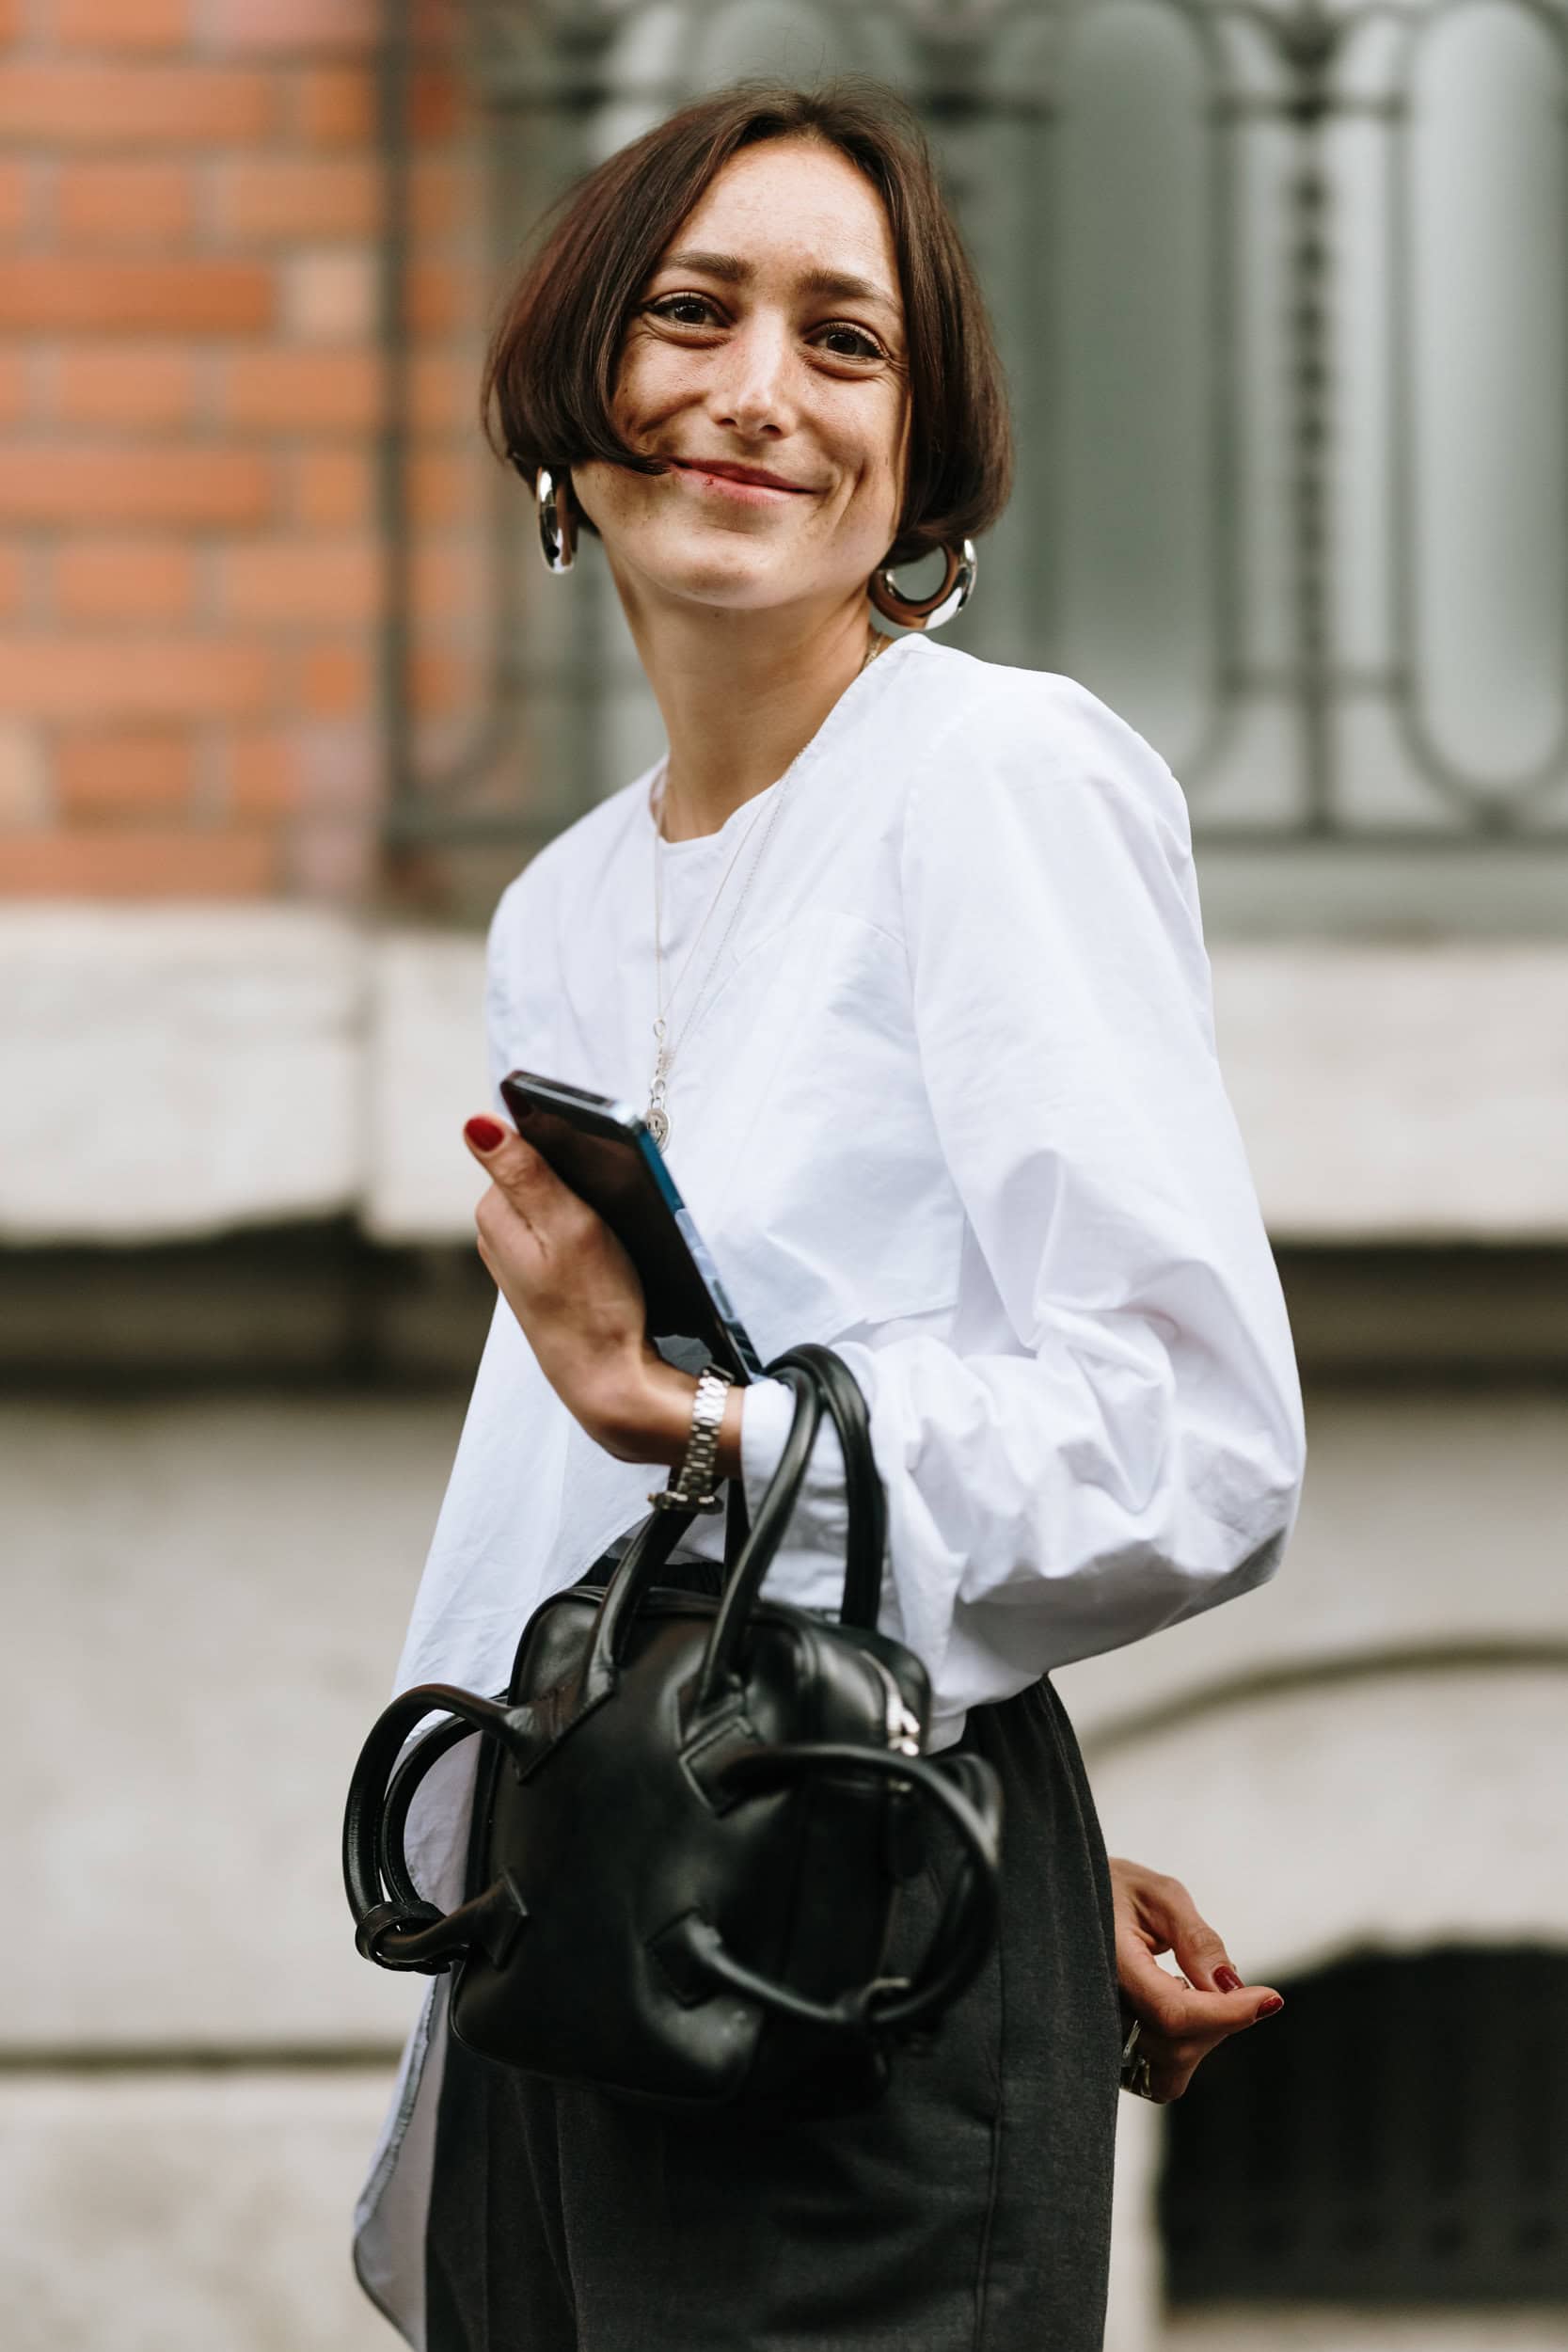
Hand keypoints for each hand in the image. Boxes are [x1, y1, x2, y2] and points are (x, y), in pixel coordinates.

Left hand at [461, 1114, 741, 1470]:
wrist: (610, 1380)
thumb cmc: (594, 1304)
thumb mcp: (567, 1225)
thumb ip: (523, 1170)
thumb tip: (476, 1121)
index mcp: (494, 1213)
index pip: (525, 1147)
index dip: (568, 1150)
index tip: (600, 1169)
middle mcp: (497, 1235)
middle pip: (541, 1175)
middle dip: (579, 1181)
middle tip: (612, 1209)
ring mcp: (519, 1260)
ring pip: (555, 1206)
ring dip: (588, 1210)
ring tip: (615, 1238)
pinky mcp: (543, 1279)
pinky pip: (564, 1236)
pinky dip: (590, 1237)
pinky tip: (610, 1259)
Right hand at [1108, 1856, 1283, 2101]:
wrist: (1063, 1901)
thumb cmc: (1110, 1887)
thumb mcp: (1158, 1893)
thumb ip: (1196, 1938)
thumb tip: (1231, 1986)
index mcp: (1107, 1963)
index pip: (1173, 2012)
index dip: (1227, 2013)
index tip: (1269, 1997)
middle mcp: (1097, 2011)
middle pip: (1177, 2046)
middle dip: (1218, 2018)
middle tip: (1225, 1978)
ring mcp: (1098, 2038)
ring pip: (1170, 2071)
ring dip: (1200, 2038)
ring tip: (1192, 1990)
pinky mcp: (1107, 2053)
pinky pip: (1157, 2074)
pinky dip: (1182, 2050)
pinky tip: (1178, 2009)